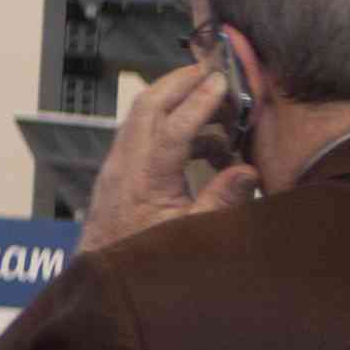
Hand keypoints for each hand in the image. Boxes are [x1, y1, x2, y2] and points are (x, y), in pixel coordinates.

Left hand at [84, 60, 262, 251]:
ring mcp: (117, 166)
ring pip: (142, 116)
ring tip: (219, 106)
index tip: (222, 81)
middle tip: (214, 69)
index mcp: (144, 180)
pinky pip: (142, 133)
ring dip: (176, 101)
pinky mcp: (118, 171)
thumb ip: (221, 202)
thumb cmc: (146, 261)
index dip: (198, 101)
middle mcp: (124, 165)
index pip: (171, 128)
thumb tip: (247, 170)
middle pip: (147, 106)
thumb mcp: (192, 237)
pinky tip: (208, 147)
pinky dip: (171, 126)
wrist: (102, 280)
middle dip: (180, 81)